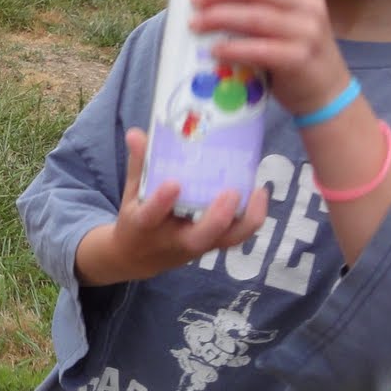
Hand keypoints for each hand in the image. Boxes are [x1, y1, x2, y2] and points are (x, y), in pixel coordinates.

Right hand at [76, 129, 268, 284]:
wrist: (138, 257)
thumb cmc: (136, 219)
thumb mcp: (131, 194)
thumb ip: (139, 165)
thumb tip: (136, 133)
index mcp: (145, 225)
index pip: (150, 217)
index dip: (162, 202)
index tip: (173, 184)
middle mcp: (173, 239)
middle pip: (198, 238)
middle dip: (217, 218)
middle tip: (230, 192)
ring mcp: (197, 245)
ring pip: (226, 241)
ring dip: (245, 219)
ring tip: (257, 192)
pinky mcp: (213, 245)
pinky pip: (237, 236)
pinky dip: (252, 218)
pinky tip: (259, 194)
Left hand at [189, 0, 350, 116]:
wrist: (325, 89)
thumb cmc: (295, 47)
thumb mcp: (290, 16)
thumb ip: (265, 2)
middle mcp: (310, 5)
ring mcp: (307, 32)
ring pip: (256, 17)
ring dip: (219, 18)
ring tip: (195, 23)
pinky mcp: (298, 59)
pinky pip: (260, 49)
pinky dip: (233, 49)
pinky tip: (215, 50)